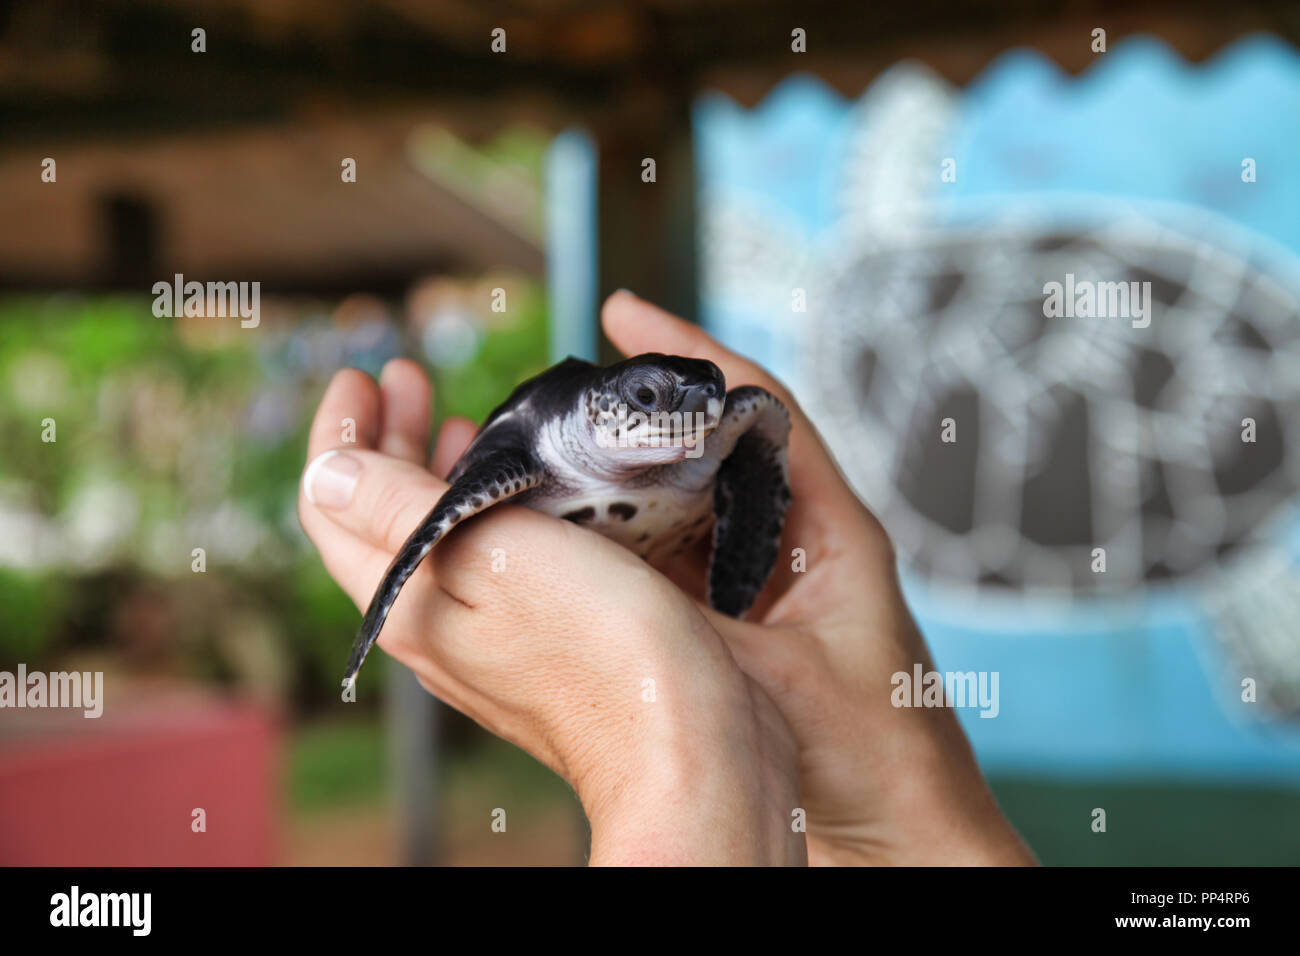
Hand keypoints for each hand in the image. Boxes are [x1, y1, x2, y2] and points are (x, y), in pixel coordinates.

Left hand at [297, 358, 804, 864]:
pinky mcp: (536, 644)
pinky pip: (481, 563)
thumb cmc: (605, 651)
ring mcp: (482, 639)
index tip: (361, 374)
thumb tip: (324, 474)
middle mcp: (433, 625)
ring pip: (432, 539)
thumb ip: (402, 511)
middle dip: (385, 438)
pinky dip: (482, 508)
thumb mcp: (495, 557)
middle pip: (378, 519)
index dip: (340, 432)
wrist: (686, 750)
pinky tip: (519, 491)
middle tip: (410, 378)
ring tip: (456, 421)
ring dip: (432, 470)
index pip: (334, 506)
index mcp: (408, 600)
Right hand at [602, 291, 1035, 865]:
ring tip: (556, 463)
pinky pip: (682, 564)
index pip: (762, 406)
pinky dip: (636, 548)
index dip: (692, 352)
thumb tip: (601, 585)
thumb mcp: (775, 681)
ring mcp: (773, 581)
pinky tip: (584, 545)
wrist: (910, 834)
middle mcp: (801, 540)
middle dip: (645, 418)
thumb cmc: (880, 756)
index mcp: (831, 528)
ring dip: (632, 485)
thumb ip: (693, 629)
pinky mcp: (751, 622)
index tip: (624, 312)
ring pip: (691, 507)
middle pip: (715, 449)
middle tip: (565, 396)